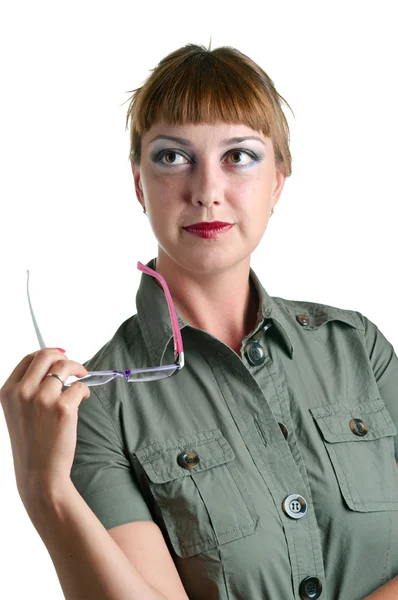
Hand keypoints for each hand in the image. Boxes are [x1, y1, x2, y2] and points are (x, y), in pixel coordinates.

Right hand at [0, 348, 89, 510]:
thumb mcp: (18, 413)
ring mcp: (43, 399)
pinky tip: (83, 398)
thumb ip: (28, 389)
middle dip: (64, 356)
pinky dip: (85, 390)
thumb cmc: (32, 444)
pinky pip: (80, 386)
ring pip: (65, 366)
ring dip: (78, 370)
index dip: (47, 353)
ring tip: (82, 378)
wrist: (39, 474)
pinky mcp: (63, 408)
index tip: (59, 355)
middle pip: (46, 356)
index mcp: (8, 392)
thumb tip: (53, 364)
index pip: (28, 359)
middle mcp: (22, 392)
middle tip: (74, 366)